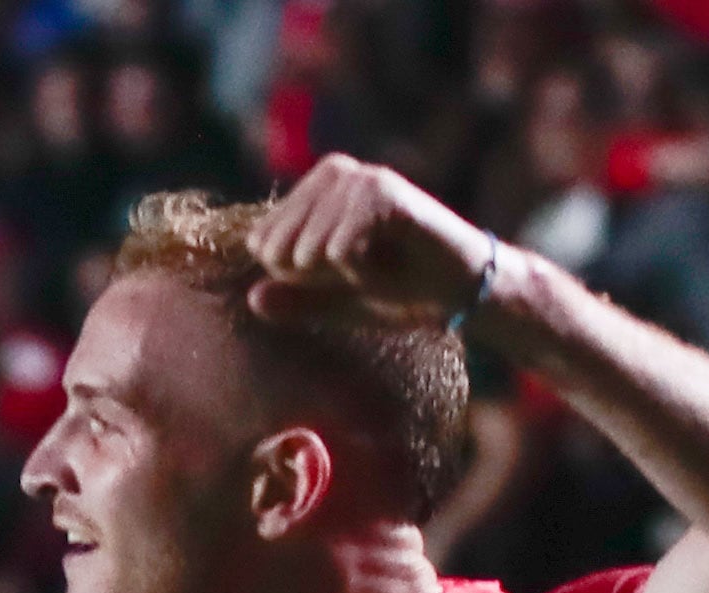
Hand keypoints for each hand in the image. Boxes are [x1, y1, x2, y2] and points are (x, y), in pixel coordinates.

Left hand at [245, 156, 499, 333]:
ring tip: (377, 267)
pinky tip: (389, 265)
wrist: (457, 291)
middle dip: (314, 279)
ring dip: (341, 277)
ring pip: (307, 250)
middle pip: (278, 248)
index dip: (294, 276)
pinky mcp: (386, 193)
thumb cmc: (396, 291)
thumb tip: (252, 298)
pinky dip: (361, 273)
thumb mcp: (333, 302)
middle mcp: (334, 173)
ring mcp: (362, 178)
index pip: (261, 242)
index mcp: (313, 190)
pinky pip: (340, 250)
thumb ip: (293, 300)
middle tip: (359, 272)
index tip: (338, 273)